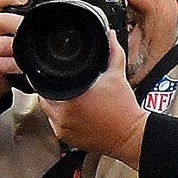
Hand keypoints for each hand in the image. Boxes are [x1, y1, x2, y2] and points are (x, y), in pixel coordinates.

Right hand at [0, 0, 28, 108]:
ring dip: (20, 46)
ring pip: (4, 43)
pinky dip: (18, 64)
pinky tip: (25, 65)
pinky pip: (5, 62)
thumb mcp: (7, 32)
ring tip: (32, 48)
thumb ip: (21, 21)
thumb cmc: (0, 51)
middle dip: (18, 23)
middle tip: (32, 27)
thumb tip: (50, 13)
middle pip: (0, 21)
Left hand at [39, 34, 149, 166]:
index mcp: (70, 98)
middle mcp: (63, 116)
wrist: (132, 136)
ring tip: (74, 101)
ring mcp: (64, 130)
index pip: (46, 85)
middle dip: (54, 92)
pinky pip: (58, 127)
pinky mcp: (69, 141)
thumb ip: (112, 52)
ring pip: (50, 114)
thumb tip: (110, 37)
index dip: (51, 79)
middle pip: (46, 100)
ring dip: (57, 107)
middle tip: (68, 88)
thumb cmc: (124, 110)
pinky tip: (78, 114)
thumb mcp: (117, 75)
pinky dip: (64, 120)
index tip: (59, 77)